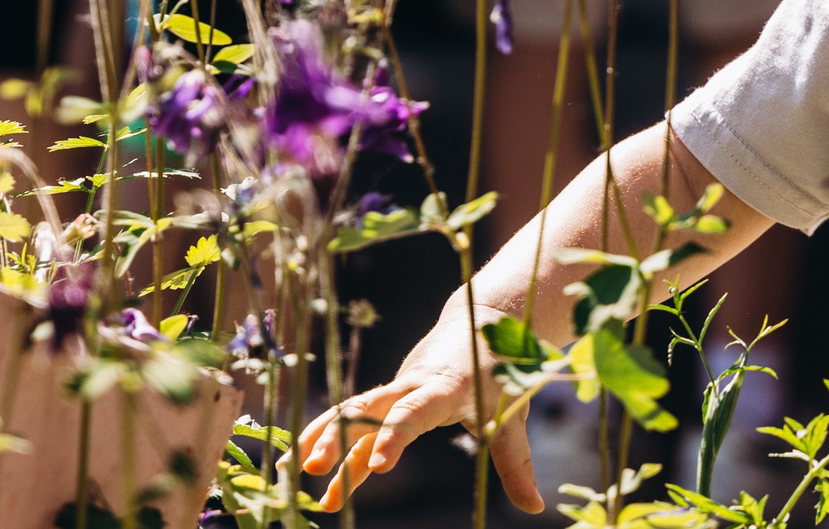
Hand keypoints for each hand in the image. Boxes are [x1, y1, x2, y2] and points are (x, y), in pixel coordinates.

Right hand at [294, 304, 542, 512]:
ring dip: (321, 437)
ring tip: (292, 472)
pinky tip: (307, 470)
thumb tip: (535, 506)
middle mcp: (410, 384)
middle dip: (338, 437)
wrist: (478, 322)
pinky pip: (352, 422)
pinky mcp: (385, 399)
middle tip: (313, 467)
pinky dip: (328, 441)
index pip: (414, 412)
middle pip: (368, 408)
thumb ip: (516, 463)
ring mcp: (393, 389)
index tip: (379, 467)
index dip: (395, 437)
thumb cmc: (498, 372)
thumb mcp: (510, 417)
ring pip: (350, 411)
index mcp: (443, 387)